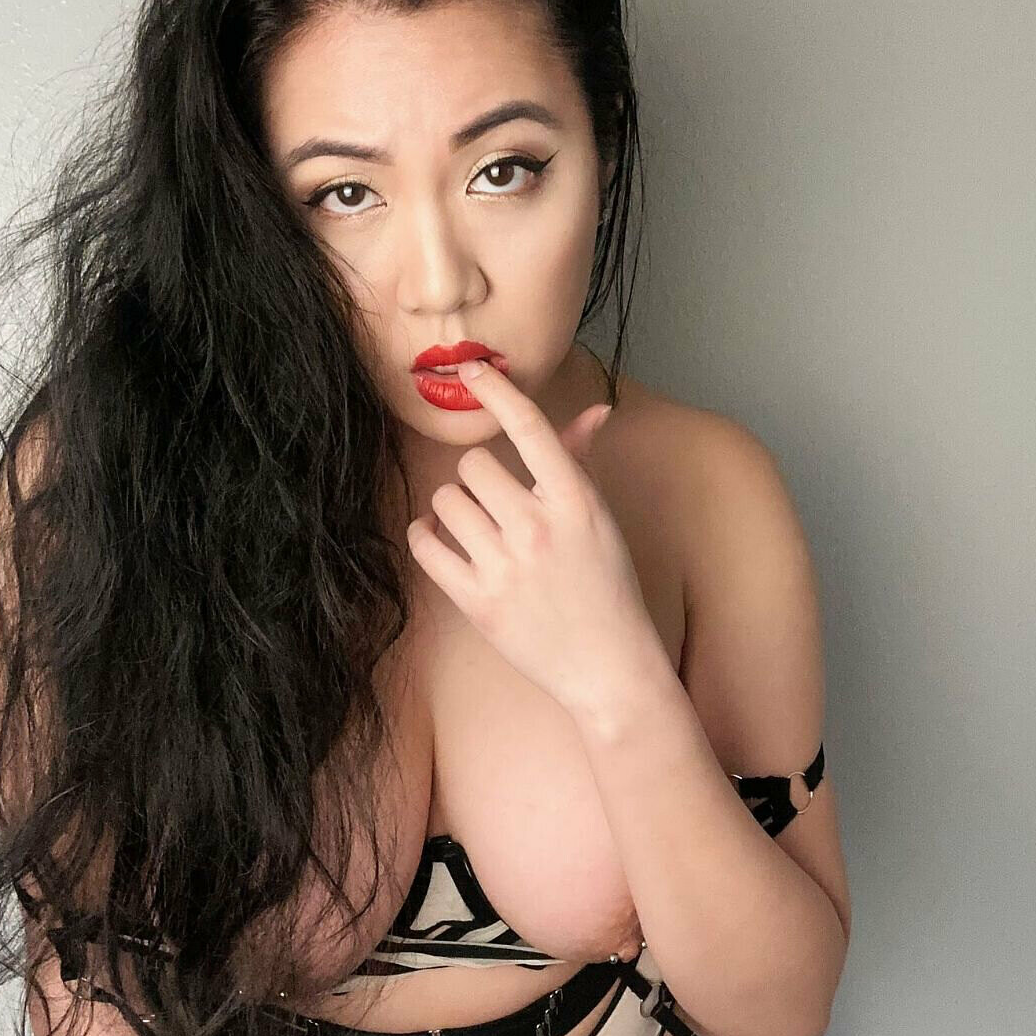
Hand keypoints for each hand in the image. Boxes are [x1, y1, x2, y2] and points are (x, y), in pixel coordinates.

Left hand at [405, 358, 667, 718]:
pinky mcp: (477, 602)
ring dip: (453, 509)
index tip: (473, 369)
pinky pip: (426, 546)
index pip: (528, 426)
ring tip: (476, 528)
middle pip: (473, 465)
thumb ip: (581, 462)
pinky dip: (425, 537)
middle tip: (494, 502)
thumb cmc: (608, 587)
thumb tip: (594, 410)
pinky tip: (439, 538)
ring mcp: (506, 567)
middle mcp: (538, 528)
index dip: (496, 389)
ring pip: (445, 502)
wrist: (610, 666)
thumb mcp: (601, 519)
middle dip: (478, 479)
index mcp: (576, 501)